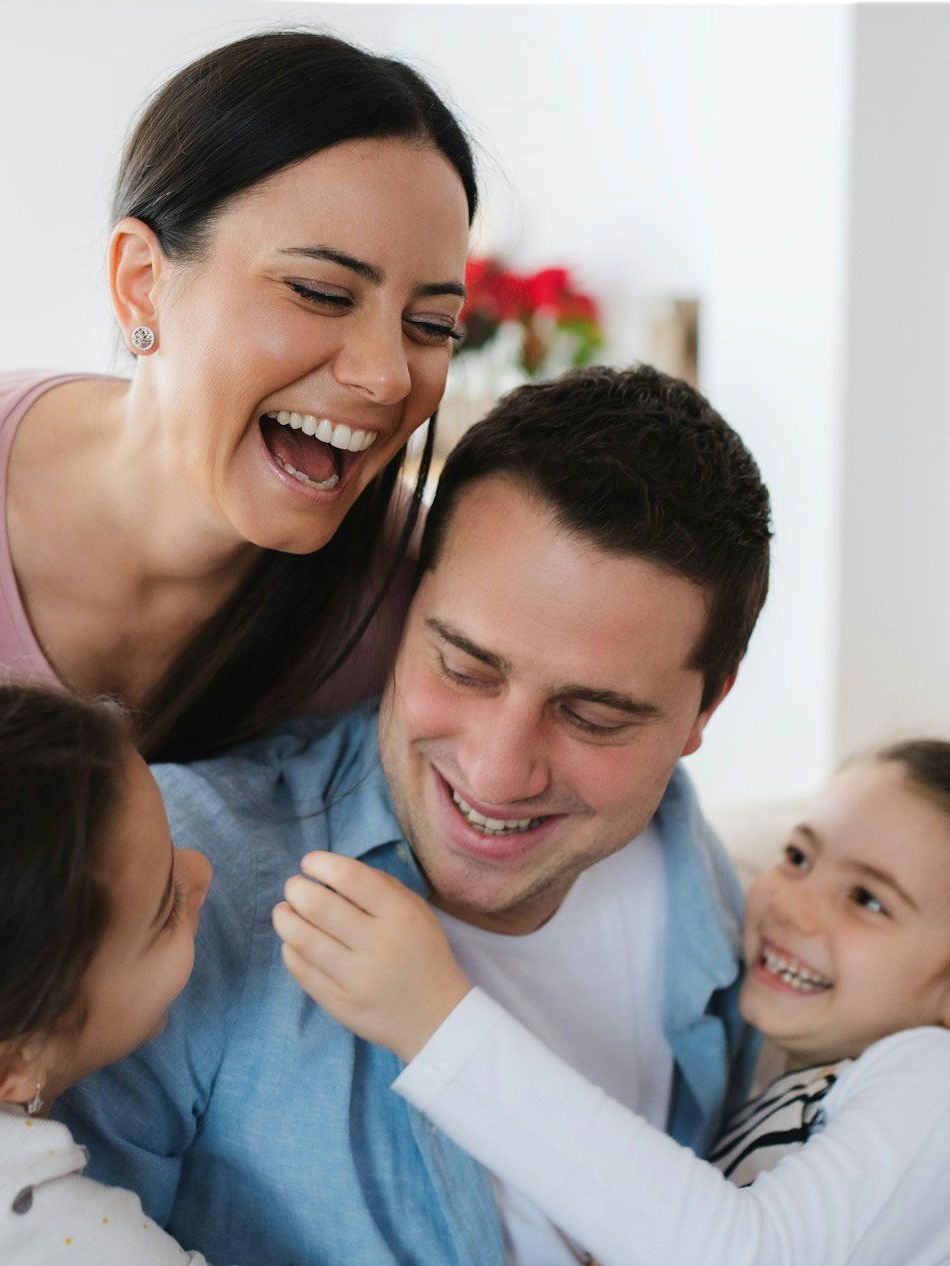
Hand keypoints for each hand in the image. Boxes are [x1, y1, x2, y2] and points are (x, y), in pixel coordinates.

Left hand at [272, 852, 470, 1062]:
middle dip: (296, 889)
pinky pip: (302, 971)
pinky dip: (290, 949)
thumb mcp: (416, 910)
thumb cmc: (423, 953)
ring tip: (284, 911)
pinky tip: (293, 941)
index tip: (310, 863)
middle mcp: (378, 945)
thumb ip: (379, 885)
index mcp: (400, 915)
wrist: (437, 1019)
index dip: (321, 863)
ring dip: (284, 918)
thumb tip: (331, 871)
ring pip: (302, 939)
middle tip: (294, 886)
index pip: (350, 877)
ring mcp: (357, 979)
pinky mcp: (340, 1005)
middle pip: (318, 906)